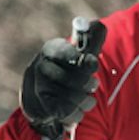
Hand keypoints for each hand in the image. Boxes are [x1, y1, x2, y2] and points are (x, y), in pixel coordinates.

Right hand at [20, 19, 106, 138]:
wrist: (40, 99)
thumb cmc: (65, 72)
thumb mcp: (77, 55)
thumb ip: (90, 41)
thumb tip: (99, 26)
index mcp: (51, 50)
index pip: (66, 52)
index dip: (84, 61)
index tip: (94, 65)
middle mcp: (41, 66)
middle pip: (73, 78)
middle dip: (88, 84)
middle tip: (93, 85)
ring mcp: (40, 87)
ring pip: (73, 97)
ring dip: (86, 101)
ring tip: (88, 100)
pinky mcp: (43, 106)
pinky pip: (67, 111)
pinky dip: (77, 113)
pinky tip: (78, 110)